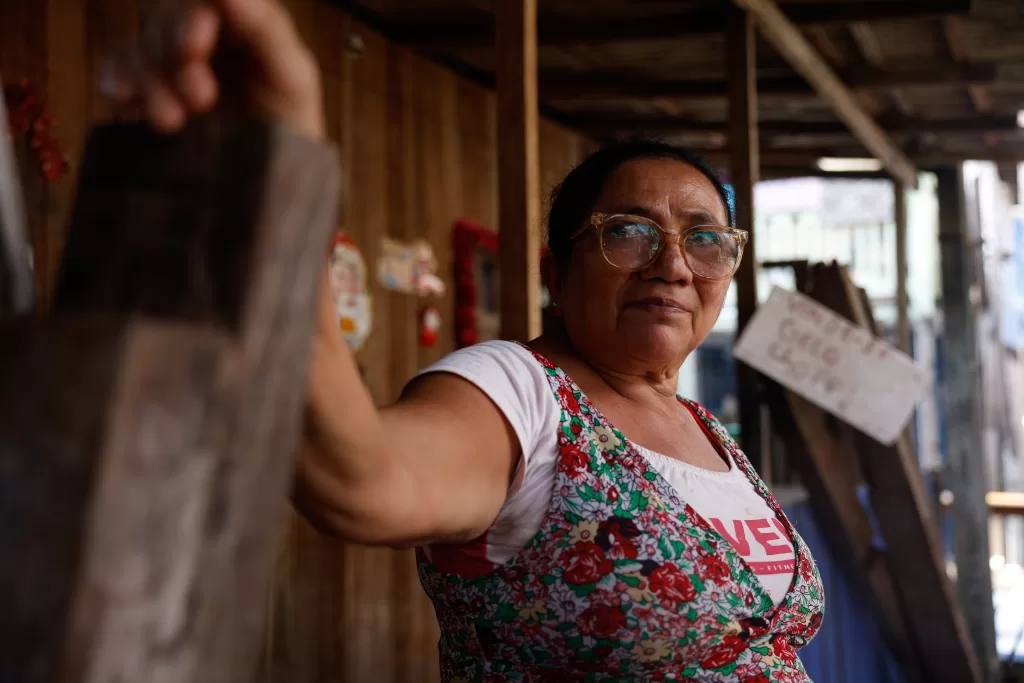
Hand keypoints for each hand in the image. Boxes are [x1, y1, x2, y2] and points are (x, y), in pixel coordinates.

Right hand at [119, 0, 324, 139]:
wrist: (275, 175)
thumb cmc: (292, 121)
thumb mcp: (292, 76)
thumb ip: (265, 29)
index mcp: (238, 19)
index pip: (202, 4)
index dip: (190, 21)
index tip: (193, 50)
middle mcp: (203, 33)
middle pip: (166, 25)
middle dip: (177, 63)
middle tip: (200, 101)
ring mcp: (173, 60)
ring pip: (141, 49)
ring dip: (149, 82)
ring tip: (171, 122)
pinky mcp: (151, 88)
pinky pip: (119, 68)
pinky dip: (116, 78)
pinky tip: (122, 96)